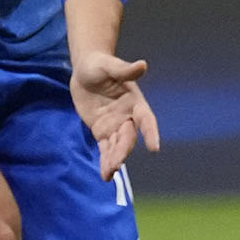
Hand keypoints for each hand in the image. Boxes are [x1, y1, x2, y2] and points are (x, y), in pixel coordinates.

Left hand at [70, 48, 160, 178]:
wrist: (84, 70)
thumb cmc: (99, 64)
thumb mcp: (109, 65)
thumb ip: (124, 70)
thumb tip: (142, 65)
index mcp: (135, 102)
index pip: (146, 119)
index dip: (151, 132)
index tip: (154, 147)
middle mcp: (128, 117)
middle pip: (129, 137)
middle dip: (123, 150)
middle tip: (116, 163)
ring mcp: (115, 126)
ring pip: (117, 147)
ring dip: (114, 160)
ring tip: (109, 174)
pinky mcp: (102, 132)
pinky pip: (105, 149)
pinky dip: (105, 161)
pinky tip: (105, 175)